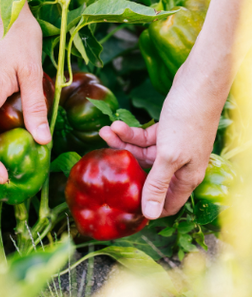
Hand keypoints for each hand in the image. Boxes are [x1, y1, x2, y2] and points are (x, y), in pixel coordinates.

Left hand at [100, 0, 243, 218]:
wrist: (197, 83)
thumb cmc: (188, 120)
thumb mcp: (170, 155)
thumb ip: (157, 183)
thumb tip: (150, 215)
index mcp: (187, 177)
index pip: (167, 203)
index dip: (146, 207)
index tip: (121, 206)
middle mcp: (180, 165)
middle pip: (148, 177)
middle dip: (125, 168)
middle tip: (102, 161)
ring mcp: (172, 147)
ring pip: (141, 154)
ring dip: (121, 143)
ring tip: (104, 131)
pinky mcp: (166, 130)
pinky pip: (142, 138)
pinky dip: (128, 132)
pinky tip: (115, 124)